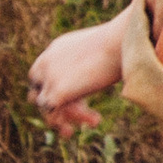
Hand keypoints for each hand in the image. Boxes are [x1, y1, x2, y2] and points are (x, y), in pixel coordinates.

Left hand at [30, 9, 132, 135]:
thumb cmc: (125, 41)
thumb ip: (95, 61)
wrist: (124, 40)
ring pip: (43, 104)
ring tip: (94, 121)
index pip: (44, 71)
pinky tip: (96, 120)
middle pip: (36, 88)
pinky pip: (52, 115)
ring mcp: (50, 77)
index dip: (56, 85)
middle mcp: (47, 60)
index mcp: (57, 47)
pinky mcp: (57, 92)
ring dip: (67, 116)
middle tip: (82, 110)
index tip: (81, 93)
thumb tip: (113, 69)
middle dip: (54, 102)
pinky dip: (69, 122)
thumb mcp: (104, 49)